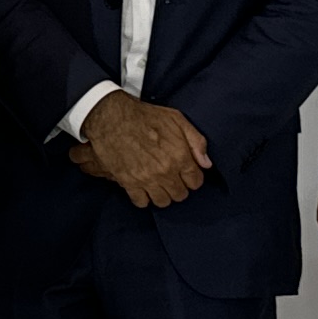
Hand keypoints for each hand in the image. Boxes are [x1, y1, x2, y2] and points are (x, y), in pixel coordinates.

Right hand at [74, 91, 210, 209]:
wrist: (112, 117)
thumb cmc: (144, 116)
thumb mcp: (177, 119)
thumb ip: (196, 141)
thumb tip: (206, 163)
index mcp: (180, 156)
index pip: (195, 182)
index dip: (192, 178)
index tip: (187, 173)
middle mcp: (165, 171)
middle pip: (180, 194)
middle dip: (178, 187)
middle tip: (172, 178)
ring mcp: (146, 179)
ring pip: (162, 202)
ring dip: (162, 194)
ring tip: (158, 184)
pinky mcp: (129, 182)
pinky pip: (141, 202)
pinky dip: (143, 197)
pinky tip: (143, 187)